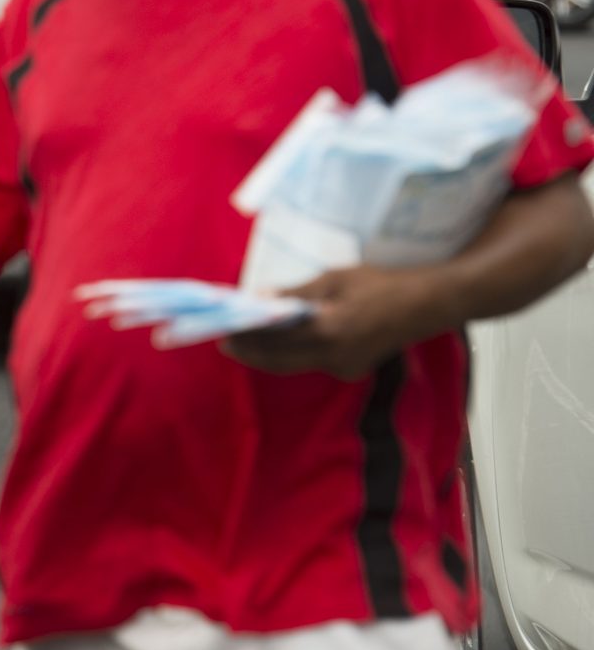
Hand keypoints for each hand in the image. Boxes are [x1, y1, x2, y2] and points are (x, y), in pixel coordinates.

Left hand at [223, 265, 446, 378]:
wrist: (428, 305)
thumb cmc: (381, 285)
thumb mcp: (335, 279)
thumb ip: (297, 293)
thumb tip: (259, 299)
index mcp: (330, 332)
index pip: (276, 339)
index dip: (246, 336)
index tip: (222, 330)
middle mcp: (335, 358)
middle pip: (279, 360)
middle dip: (249, 351)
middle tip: (225, 340)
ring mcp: (344, 368)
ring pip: (293, 365)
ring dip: (266, 354)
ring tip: (242, 340)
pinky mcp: (351, 370)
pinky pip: (310, 364)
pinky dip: (289, 354)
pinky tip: (275, 341)